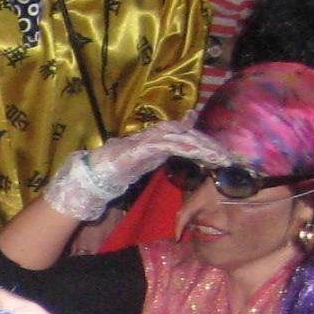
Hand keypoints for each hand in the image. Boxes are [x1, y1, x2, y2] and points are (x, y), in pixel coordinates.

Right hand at [40, 119, 231, 222]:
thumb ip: (152, 165)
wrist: (89, 179)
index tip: (217, 152)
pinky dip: (185, 147)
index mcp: (151, 144)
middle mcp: (150, 139)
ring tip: (218, 155)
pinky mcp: (141, 148)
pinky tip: (200, 153)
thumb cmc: (110, 177)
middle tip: (225, 155)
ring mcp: (145, 141)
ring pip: (179, 137)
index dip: (199, 142)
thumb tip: (169, 161)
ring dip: (200, 144)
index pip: (179, 138)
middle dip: (205, 143)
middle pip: (183, 134)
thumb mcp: (139, 170)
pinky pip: (168, 144)